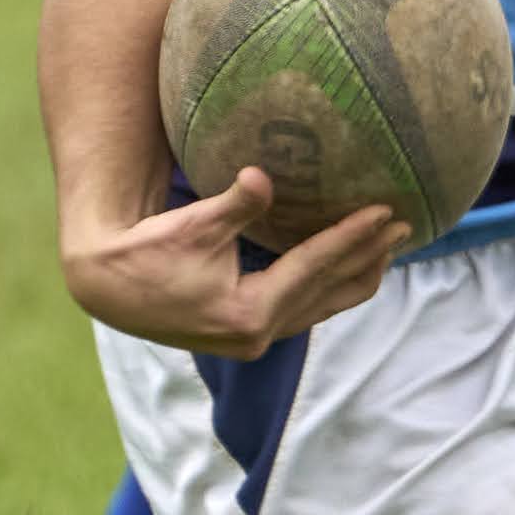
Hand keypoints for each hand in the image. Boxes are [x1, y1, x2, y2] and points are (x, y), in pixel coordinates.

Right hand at [62, 171, 403, 357]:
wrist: (107, 288)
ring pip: (323, 305)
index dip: (352, 237)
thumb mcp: (191, 226)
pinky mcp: (249, 331)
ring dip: (357, 273)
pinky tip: (349, 264)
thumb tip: (263, 177)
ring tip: (390, 243)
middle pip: (330, 291)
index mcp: (249, 314)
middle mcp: (258, 335)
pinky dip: (331, 284)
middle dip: (369, 256)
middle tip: (407, 224)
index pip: (314, 268)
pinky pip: (306, 307)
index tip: (386, 211)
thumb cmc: (145, 251)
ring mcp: (255, 338)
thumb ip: (234, 205)